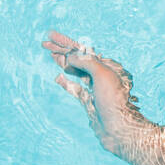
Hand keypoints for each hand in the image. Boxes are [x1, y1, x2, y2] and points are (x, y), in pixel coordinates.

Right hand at [42, 30, 143, 151]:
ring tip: (51, 54)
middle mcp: (102, 75)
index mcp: (108, 66)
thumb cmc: (115, 101)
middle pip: (78, 59)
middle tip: (45, 42)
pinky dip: (66, 81)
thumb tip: (71, 58)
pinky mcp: (89, 101)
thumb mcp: (103, 75)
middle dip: (62, 50)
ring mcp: (95, 88)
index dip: (66, 42)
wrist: (119, 129)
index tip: (51, 35)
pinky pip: (75, 88)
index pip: (83, 50)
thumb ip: (87, 63)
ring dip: (63, 63)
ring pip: (76, 72)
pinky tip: (58, 77)